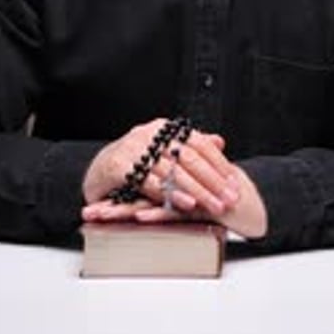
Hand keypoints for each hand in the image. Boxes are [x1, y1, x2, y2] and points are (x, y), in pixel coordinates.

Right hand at [82, 117, 227, 208]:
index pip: (198, 143)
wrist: (98, 169)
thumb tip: (219, 141)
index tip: (234, 183)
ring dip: (196, 191)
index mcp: (165, 128)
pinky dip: (169, 194)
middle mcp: (150, 134)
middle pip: (188, 158)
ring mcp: (134, 148)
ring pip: (172, 171)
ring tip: (213, 204)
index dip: (218, 164)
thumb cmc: (135, 162)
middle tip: (230, 199)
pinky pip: (149, 181)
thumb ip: (190, 146)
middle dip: (212, 181)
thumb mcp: (163, 151)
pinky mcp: (119, 165)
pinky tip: (185, 204)